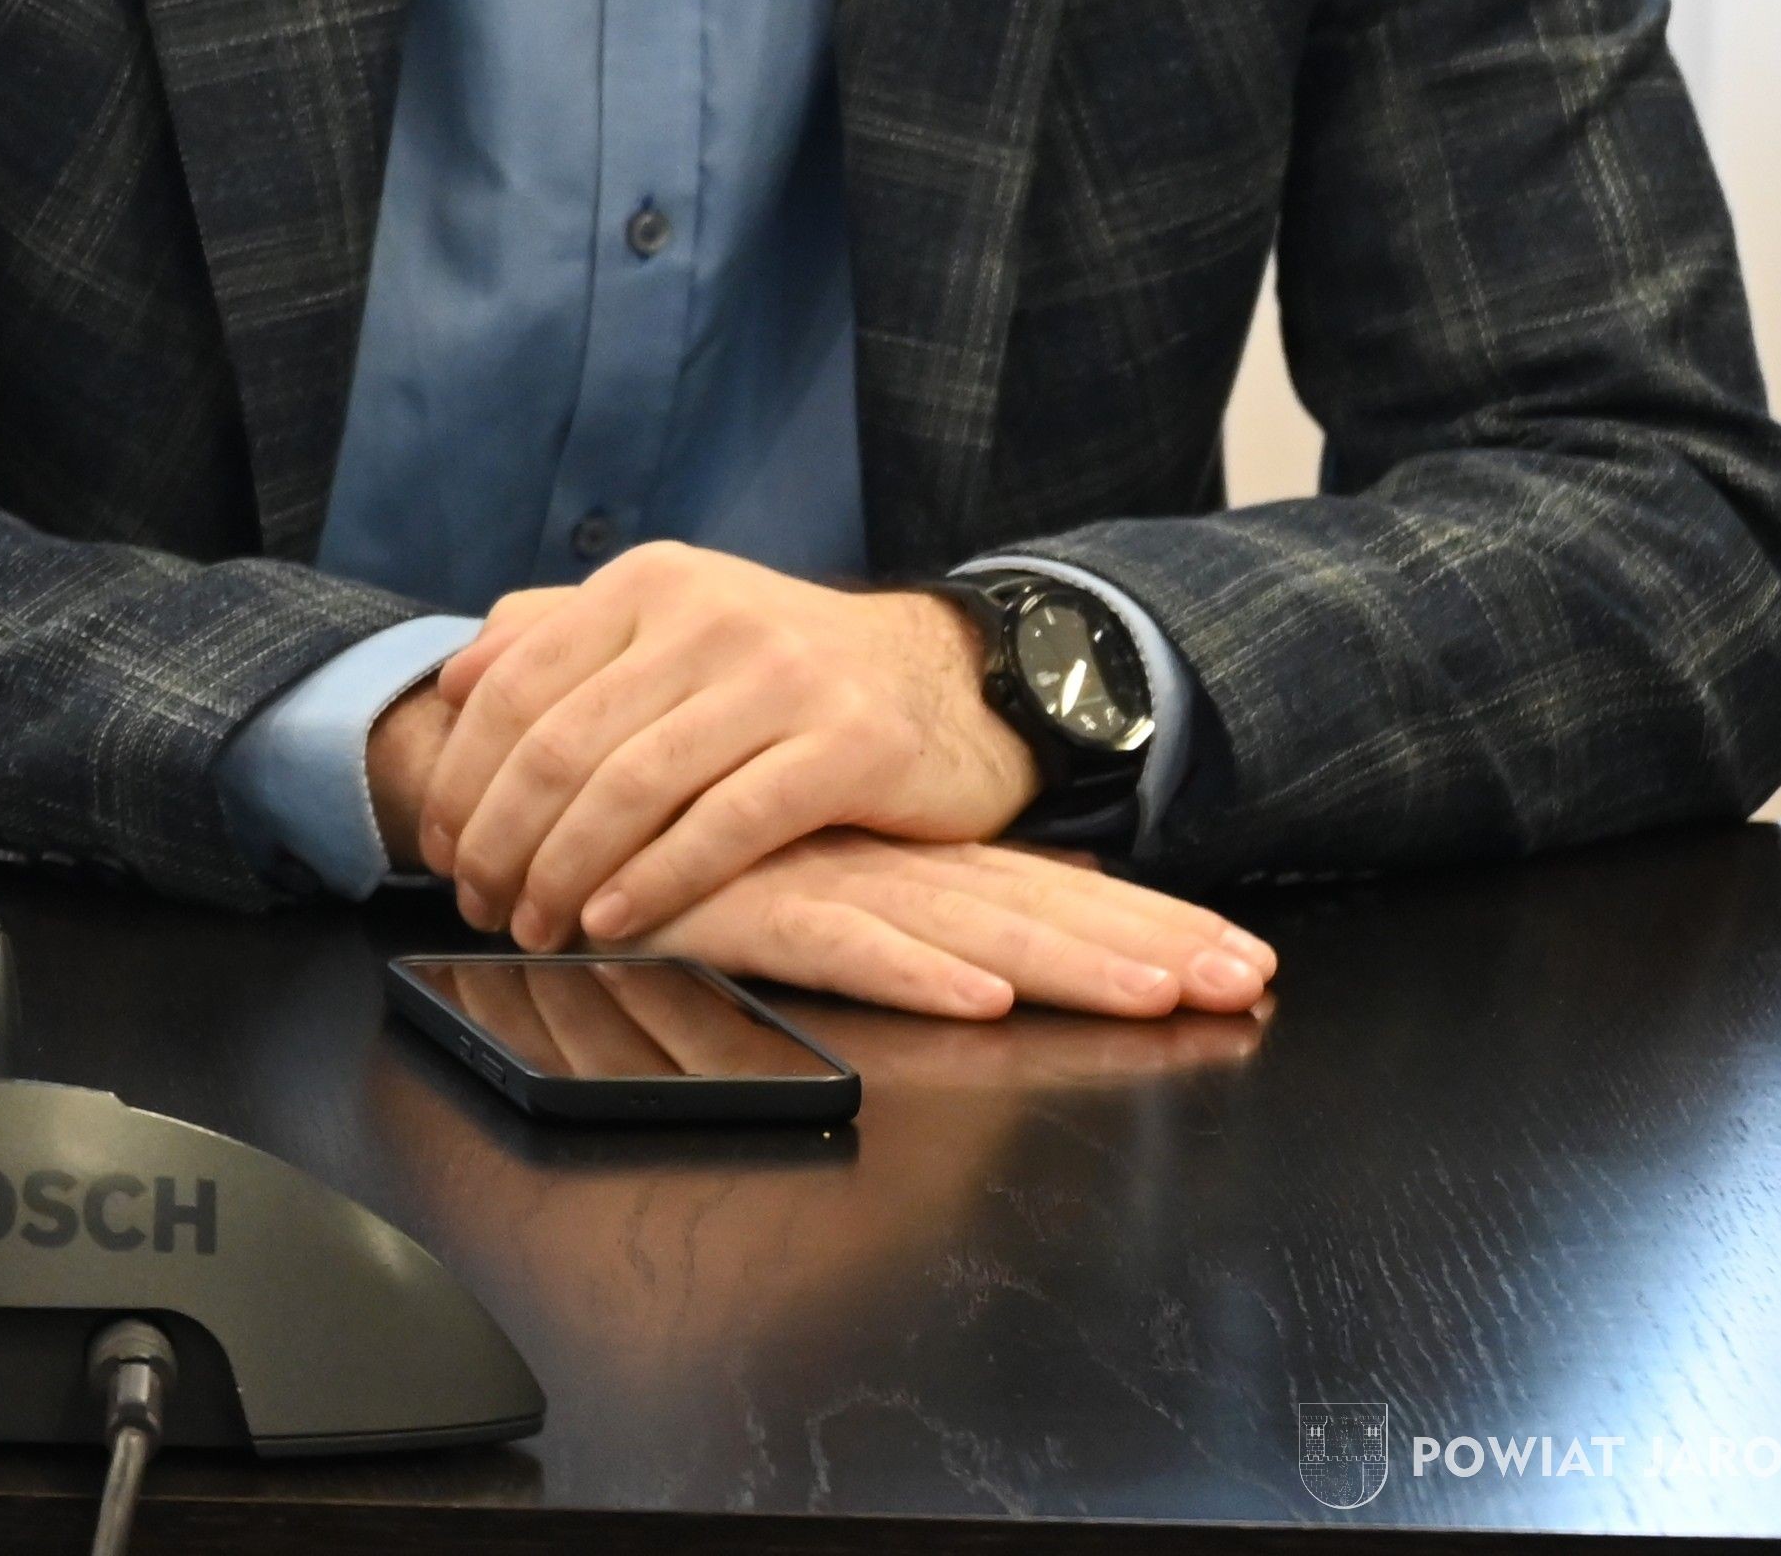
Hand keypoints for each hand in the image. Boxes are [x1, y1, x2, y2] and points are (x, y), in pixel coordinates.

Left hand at [411, 541, 1039, 946]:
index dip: (464, 775)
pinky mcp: (848, 746)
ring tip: (536, 925)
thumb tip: (457, 675)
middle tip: (477, 902)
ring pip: (631, 787)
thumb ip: (563, 634)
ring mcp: (781, 678)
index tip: (441, 845)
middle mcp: (706, 616)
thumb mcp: (673, 621)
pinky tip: (612, 921)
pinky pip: (724, 825)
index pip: (515, 685)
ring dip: (565, 872)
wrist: (953, 676)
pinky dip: (655, 881)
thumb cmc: (788, 667)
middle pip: (561, 744)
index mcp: (647, 583)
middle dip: (502, 839)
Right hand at [623, 826, 1275, 1021]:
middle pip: (1032, 908)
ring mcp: (813, 876)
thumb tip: (979, 952)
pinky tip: (977, 995)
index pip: (1039, 890)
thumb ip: (867, 903)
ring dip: (1070, 962)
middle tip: (1250, 977)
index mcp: (893, 856)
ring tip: (1169, 992)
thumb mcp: (782, 880)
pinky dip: (908, 973)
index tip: (1244, 960)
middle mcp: (873, 862)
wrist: (530, 785)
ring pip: (962, 924)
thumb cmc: (657, 840)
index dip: (1142, 921)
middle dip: (1148, 946)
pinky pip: (836, 944)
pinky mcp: (741, 904)